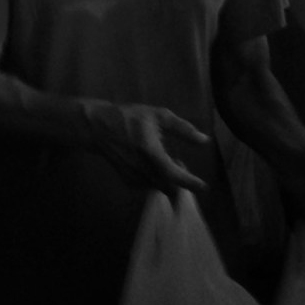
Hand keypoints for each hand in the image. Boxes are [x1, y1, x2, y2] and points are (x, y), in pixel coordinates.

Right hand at [88, 101, 209, 196]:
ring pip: (160, 188)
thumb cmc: (130, 118)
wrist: (99, 128)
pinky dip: (156, 180)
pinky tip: (152, 165)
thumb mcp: (158, 116)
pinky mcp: (128, 181)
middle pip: (170, 188)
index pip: (175, 175)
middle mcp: (143, 170)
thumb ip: (183, 129)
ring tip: (165, 161)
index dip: (191, 183)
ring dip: (168, 180)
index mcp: (152, 153)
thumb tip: (205, 140)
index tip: (204, 187)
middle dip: (180, 183)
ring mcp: (134, 177)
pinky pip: (149, 186)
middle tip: (181, 164)